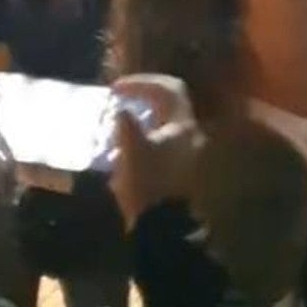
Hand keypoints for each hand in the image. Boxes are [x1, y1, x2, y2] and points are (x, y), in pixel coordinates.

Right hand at [108, 74, 200, 230]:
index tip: (116, 88)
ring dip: (145, 112)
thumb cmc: (147, 184)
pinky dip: (146, 130)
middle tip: (120, 96)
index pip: (168, 89)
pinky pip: (164, 136)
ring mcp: (187, 149)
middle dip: (146, 94)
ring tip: (120, 116)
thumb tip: (122, 110)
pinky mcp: (179, 164)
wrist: (162, 224)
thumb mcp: (132, 153)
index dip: (142, 82)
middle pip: (171, 101)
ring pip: (168, 118)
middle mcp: (190, 133)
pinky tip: (126, 140)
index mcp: (183, 126)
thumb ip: (127, 127)